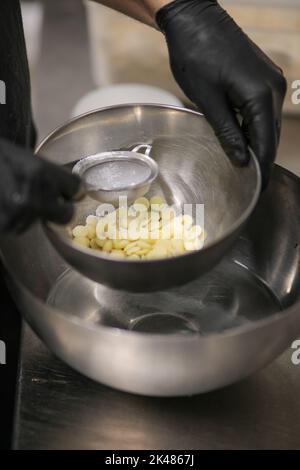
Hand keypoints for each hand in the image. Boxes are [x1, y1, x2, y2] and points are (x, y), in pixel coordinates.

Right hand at [0, 138, 79, 232]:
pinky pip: (20, 227)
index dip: (72, 190)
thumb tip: (75, 191)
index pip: (76, 188)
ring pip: (40, 222)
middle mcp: (32, 196)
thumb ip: (50, 174)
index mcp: (39, 173)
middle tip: (49, 200)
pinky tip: (5, 203)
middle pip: (66, 213)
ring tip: (13, 194)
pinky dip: (15, 218)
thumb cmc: (0, 158)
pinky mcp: (5, 226)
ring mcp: (19, 215)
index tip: (68, 191)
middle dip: (60, 208)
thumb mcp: (26, 158)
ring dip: (32, 213)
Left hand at [156, 0, 286, 185]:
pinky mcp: (263, 76)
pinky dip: (254, 127)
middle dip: (261, 160)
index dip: (262, 169)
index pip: (266, 143)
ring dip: (257, 144)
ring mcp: (271, 81)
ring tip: (246, 167)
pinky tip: (243, 139)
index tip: (259, 190)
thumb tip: (243, 160)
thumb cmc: (195, 57)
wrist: (194, 20)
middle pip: (271, 135)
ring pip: (267, 123)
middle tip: (251, 184)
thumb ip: (228, 133)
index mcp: (261, 96)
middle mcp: (273, 89)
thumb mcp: (208, 101)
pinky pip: (263, 110)